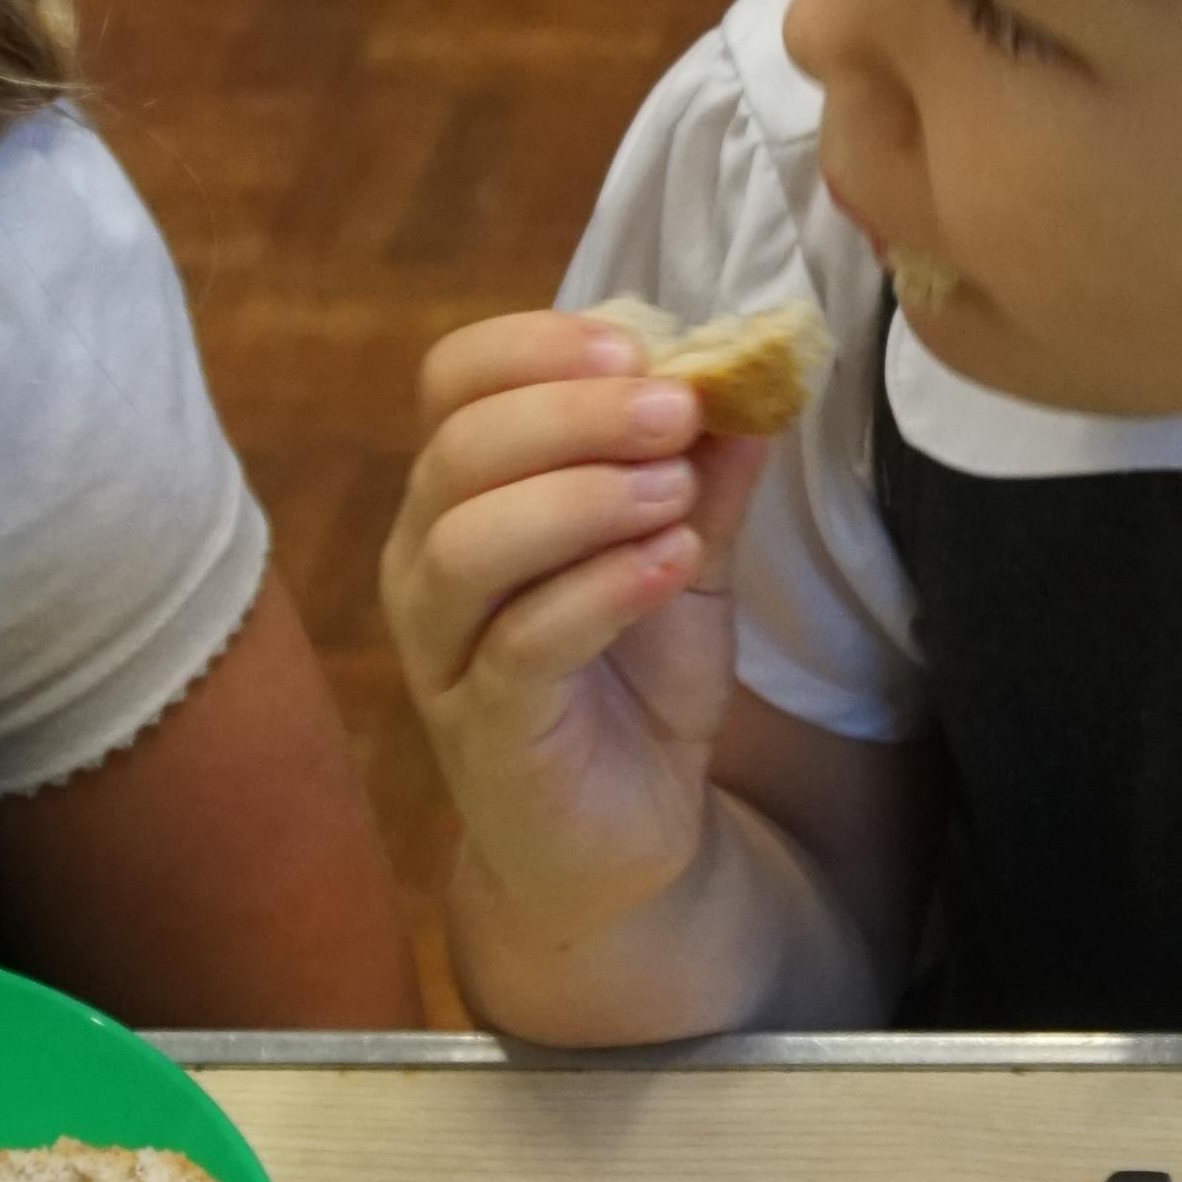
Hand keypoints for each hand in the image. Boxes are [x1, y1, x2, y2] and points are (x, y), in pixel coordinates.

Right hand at [380, 311, 771, 940]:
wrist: (628, 836)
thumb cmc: (638, 679)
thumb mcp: (687, 554)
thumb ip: (707, 471)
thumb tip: (754, 372)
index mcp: (464, 492)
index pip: (455, 381)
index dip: (537, 345)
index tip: (639, 344)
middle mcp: (427, 558)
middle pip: (460, 449)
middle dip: (574, 413)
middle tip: (676, 408)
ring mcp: (444, 647)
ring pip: (469, 542)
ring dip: (581, 497)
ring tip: (676, 491)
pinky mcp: (484, 726)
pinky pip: (521, 642)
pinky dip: (602, 589)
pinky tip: (672, 565)